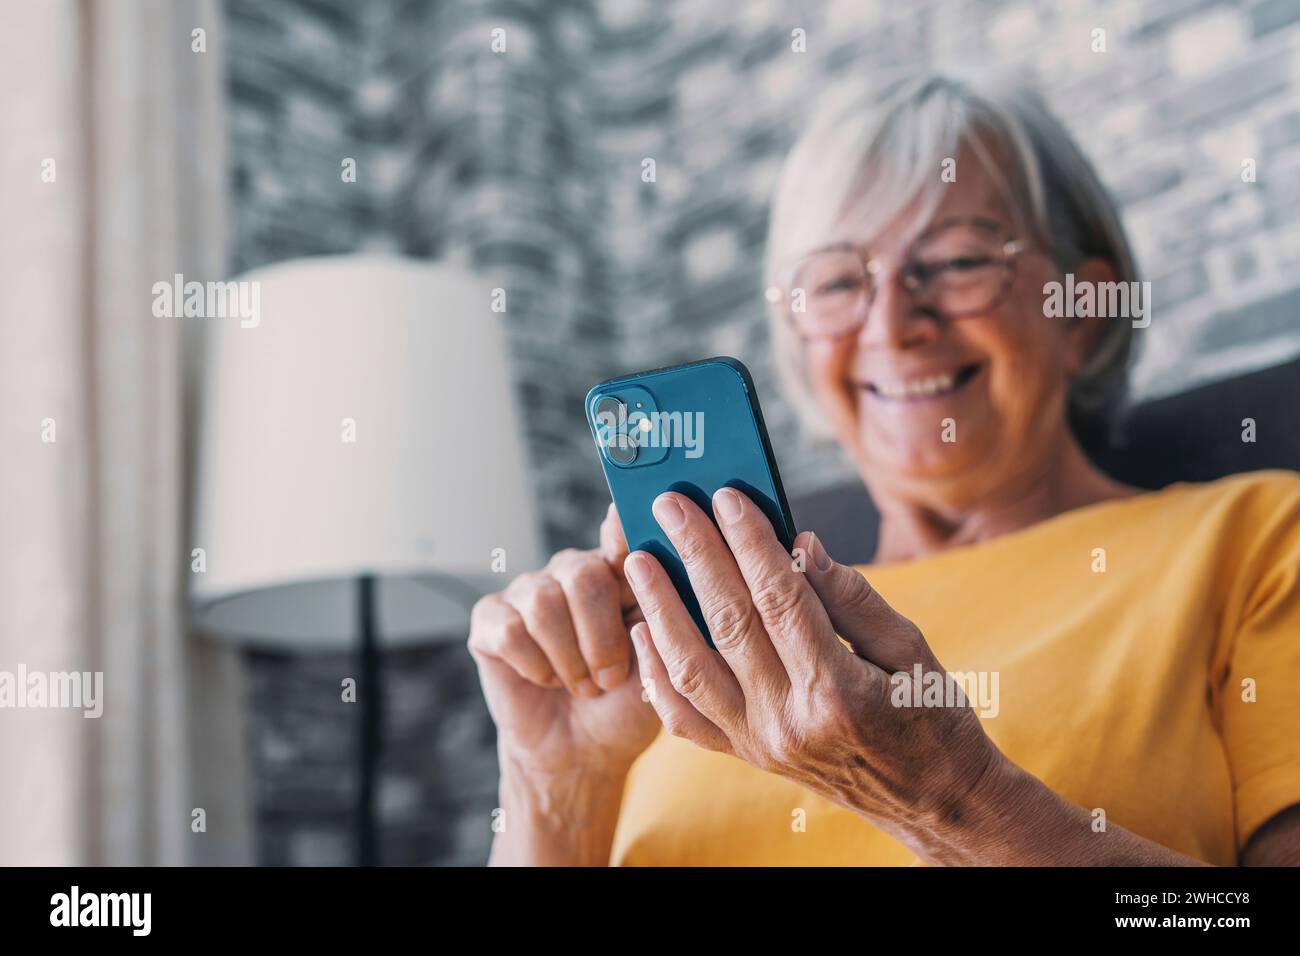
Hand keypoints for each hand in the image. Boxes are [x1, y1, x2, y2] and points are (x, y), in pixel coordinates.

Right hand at [469, 504, 661, 781]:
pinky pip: (510, 630)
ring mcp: (527, 591)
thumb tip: (653, 569)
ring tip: (582, 685)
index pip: (620, 538)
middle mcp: (570, 571)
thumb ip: (657, 614)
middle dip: (600, 638)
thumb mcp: (656, 663)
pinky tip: (547, 680)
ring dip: (570, 659)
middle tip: (608, 678)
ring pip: (544, 603)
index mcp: (618, 573)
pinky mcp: (490, 619)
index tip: (623, 529)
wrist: (583, 752)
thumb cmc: (625, 705)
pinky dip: (536, 667)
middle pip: (582, 573)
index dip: (621, 533)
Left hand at [621, 488, 1002, 844]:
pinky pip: (684, 718)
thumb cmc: (932, 717)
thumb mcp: (912, 651)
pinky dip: (657, 674)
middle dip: (696, 555)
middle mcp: (789, 722)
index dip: (750, 542)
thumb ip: (853, 598)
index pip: (781, 599)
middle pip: (729, 623)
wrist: (932, 803)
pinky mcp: (747, 756)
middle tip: (668, 506)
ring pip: (691, 668)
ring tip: (639, 559)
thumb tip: (800, 544)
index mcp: (839, 691)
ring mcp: (761, 744)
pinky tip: (642, 631)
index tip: (727, 496)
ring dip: (660, 608)